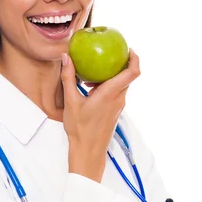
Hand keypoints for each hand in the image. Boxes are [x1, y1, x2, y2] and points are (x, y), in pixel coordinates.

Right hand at [61, 48, 140, 176]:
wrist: (88, 152)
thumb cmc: (79, 129)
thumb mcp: (70, 102)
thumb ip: (68, 78)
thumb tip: (66, 58)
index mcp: (110, 94)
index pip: (132, 73)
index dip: (135, 59)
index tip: (130, 49)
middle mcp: (118, 99)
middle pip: (129, 76)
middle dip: (124, 63)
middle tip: (111, 53)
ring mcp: (118, 106)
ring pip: (123, 85)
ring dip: (114, 75)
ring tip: (98, 69)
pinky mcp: (115, 111)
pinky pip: (117, 93)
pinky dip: (110, 85)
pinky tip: (94, 87)